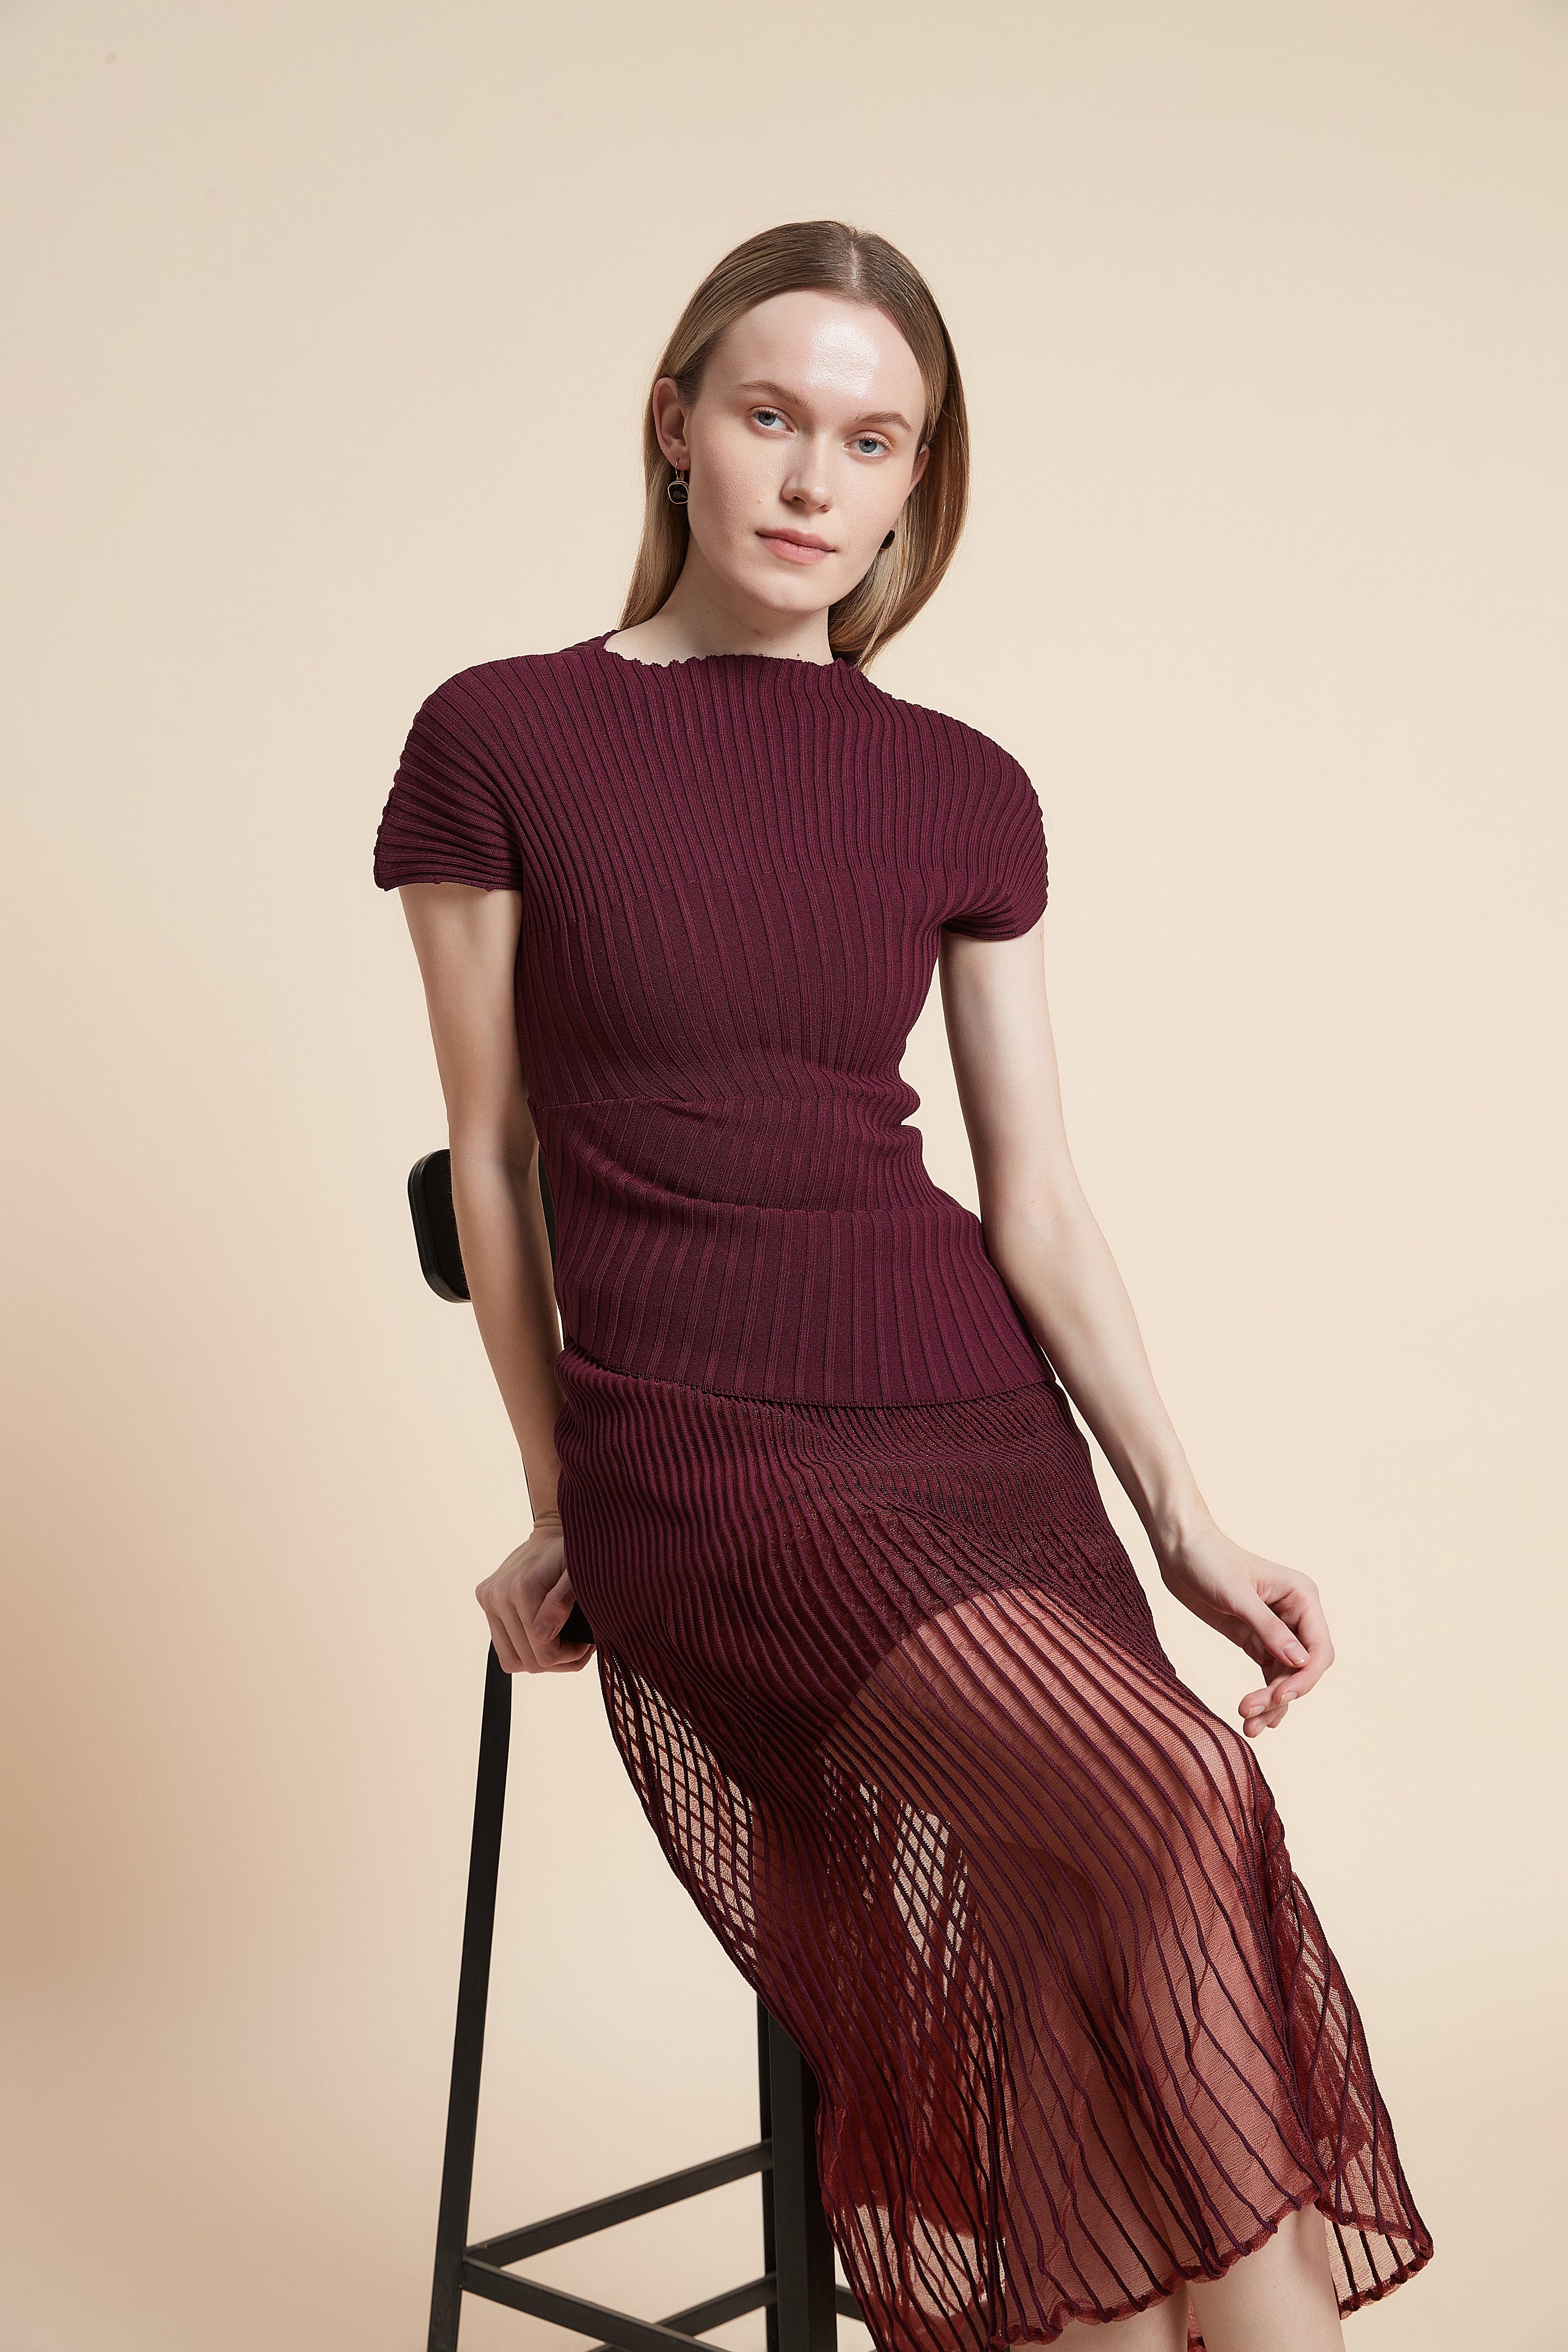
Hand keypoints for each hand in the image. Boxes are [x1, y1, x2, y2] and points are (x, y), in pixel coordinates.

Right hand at [475, 1512, 594, 1674]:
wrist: (551, 1532)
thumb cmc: (572, 1554)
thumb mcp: (579, 1575)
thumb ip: (563, 1602)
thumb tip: (543, 1636)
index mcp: (522, 1589)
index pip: (543, 1653)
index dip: (569, 1657)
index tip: (585, 1643)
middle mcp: (498, 1595)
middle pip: (527, 1661)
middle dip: (556, 1661)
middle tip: (577, 1646)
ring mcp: (488, 1598)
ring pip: (511, 1659)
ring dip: (538, 1658)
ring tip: (560, 1643)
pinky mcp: (484, 1599)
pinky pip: (502, 1645)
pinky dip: (523, 1647)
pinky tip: (543, 1634)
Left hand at [1156, 1520, 1333, 1736]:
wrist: (1179, 1549)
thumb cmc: (1207, 1561)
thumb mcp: (1236, 1594)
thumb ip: (1269, 1628)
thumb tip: (1300, 1663)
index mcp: (1302, 1596)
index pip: (1319, 1648)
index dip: (1304, 1678)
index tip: (1279, 1697)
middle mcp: (1296, 1614)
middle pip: (1304, 1668)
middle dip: (1284, 1694)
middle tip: (1251, 1713)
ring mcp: (1277, 1629)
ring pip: (1286, 1676)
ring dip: (1273, 1703)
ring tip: (1249, 1727)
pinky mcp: (1255, 1638)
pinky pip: (1269, 1674)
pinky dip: (1265, 1695)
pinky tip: (1256, 1719)